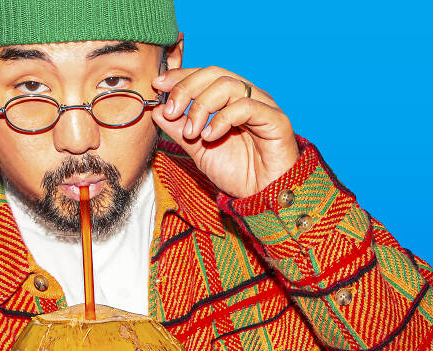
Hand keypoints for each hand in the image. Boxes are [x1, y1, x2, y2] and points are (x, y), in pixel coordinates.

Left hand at [152, 66, 298, 197]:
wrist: (262, 196)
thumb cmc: (237, 172)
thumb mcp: (198, 149)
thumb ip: (179, 129)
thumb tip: (157, 110)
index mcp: (229, 100)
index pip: (203, 76)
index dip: (180, 76)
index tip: (158, 85)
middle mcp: (246, 97)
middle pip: (214, 74)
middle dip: (186, 89)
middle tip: (171, 111)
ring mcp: (262, 105)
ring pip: (228, 85)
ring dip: (202, 106)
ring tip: (192, 132)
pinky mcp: (275, 119)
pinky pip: (247, 106)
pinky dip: (222, 119)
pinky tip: (210, 136)